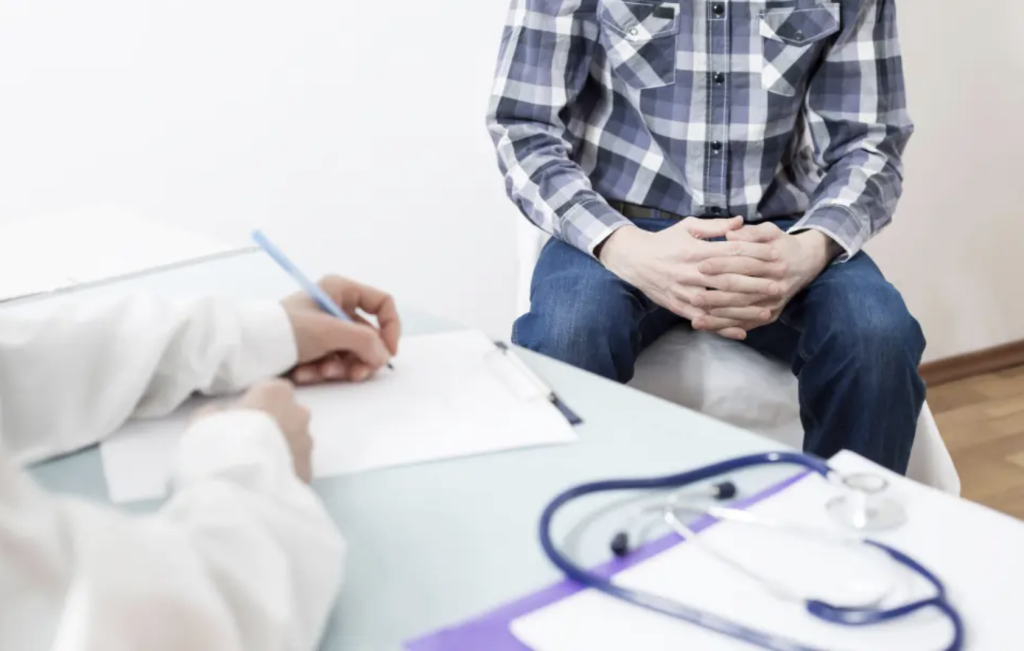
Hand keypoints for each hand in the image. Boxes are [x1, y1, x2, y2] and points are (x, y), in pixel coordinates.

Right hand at [197, 380, 313, 481]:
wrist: (242, 488)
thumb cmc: (221, 444)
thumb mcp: (204, 421)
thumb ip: (217, 412)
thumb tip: (222, 414)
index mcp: (275, 393)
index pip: (271, 390)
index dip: (256, 404)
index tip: (242, 420)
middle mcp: (299, 413)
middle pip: (288, 414)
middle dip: (274, 425)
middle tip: (250, 444)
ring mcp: (308, 442)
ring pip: (296, 441)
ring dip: (282, 449)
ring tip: (257, 468)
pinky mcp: (311, 470)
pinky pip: (297, 466)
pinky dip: (285, 471)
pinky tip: (266, 484)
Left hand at [281, 275, 400, 384]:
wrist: (248, 349)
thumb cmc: (288, 329)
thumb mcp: (330, 332)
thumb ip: (365, 342)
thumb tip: (382, 356)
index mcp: (341, 291)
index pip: (382, 304)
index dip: (390, 327)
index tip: (386, 352)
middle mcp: (336, 308)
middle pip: (368, 335)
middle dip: (360, 357)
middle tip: (354, 374)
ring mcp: (326, 330)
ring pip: (352, 353)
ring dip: (341, 367)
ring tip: (322, 372)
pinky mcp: (315, 349)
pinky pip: (333, 361)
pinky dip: (323, 370)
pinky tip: (306, 374)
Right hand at [598, 218, 781, 340]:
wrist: (633, 260)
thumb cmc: (664, 241)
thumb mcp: (688, 226)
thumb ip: (715, 226)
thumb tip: (741, 222)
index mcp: (696, 250)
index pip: (732, 253)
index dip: (756, 255)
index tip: (776, 257)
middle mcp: (691, 272)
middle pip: (729, 280)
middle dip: (756, 284)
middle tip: (778, 286)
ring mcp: (685, 292)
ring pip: (719, 303)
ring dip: (744, 309)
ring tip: (767, 311)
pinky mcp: (678, 307)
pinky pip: (704, 319)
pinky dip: (722, 327)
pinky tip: (741, 331)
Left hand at [694, 224, 838, 329]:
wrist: (805, 264)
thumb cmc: (781, 245)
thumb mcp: (770, 231)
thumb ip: (750, 232)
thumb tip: (730, 233)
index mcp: (775, 262)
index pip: (745, 263)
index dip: (722, 264)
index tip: (701, 265)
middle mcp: (776, 286)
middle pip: (742, 292)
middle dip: (717, 296)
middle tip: (693, 298)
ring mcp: (773, 304)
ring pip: (743, 312)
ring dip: (719, 317)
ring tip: (696, 318)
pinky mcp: (770, 316)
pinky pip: (745, 323)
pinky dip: (726, 327)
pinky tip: (708, 326)